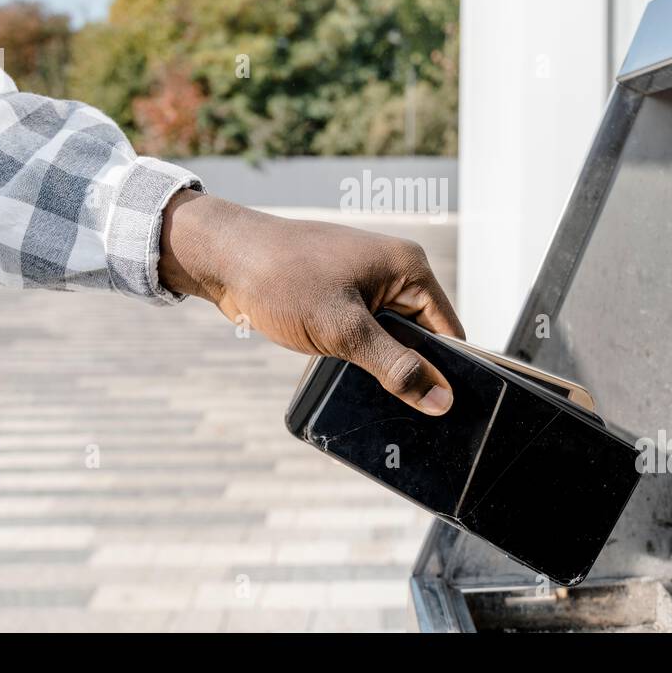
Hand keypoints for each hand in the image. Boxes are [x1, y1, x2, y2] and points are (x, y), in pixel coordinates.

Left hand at [158, 190, 464, 414]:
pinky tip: (350, 379)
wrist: (223, 258)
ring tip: (375, 399)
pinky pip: (364, 334)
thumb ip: (396, 367)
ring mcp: (364, 285)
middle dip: (411, 372)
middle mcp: (392, 272)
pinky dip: (359, 356)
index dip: (448, 371)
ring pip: (390, 339)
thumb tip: (441, 399)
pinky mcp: (339, 298)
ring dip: (382, 366)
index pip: (448, 330)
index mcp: (408, 268)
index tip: (443, 411)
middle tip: (405, 414)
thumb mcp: (345, 330)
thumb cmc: (282, 279)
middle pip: (421, 338)